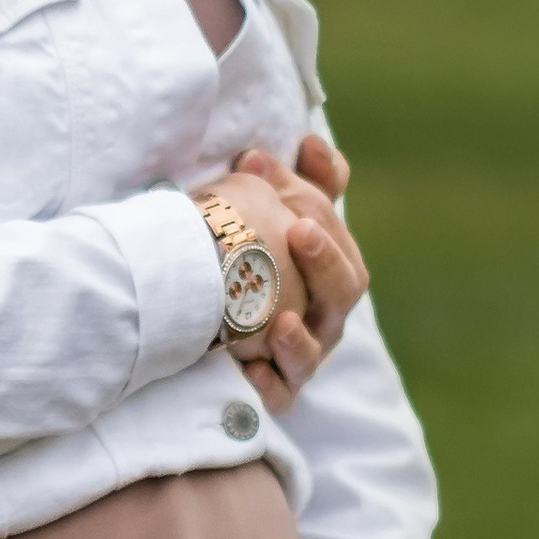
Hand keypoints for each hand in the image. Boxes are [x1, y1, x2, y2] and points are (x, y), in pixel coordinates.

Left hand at [194, 143, 367, 408]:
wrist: (193, 327)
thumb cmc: (238, 267)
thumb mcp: (257, 221)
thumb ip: (283, 185)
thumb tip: (296, 146)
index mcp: (324, 268)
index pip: (340, 234)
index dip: (328, 194)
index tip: (305, 156)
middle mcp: (320, 311)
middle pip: (344, 287)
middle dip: (326, 259)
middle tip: (300, 229)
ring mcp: (299, 354)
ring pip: (313, 346)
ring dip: (299, 333)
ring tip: (279, 318)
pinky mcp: (273, 392)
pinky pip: (278, 392)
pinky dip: (268, 380)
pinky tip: (250, 367)